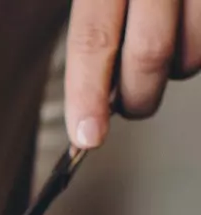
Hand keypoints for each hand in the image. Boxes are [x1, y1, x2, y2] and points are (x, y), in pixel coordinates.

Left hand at [65, 0, 200, 147]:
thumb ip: (93, 15)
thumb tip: (91, 80)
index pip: (94, 37)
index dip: (88, 93)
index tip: (86, 136)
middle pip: (149, 54)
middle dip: (137, 97)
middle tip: (128, 104)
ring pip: (194, 53)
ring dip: (178, 70)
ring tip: (164, 50)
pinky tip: (190, 28)